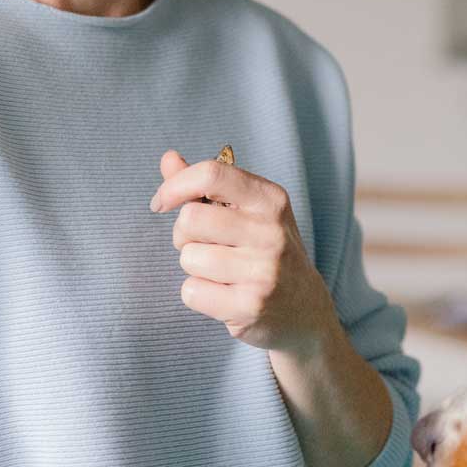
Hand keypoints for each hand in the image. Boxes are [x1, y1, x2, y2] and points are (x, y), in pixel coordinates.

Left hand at [151, 150, 339, 355]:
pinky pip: (192, 292)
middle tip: (204, 245)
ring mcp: (263, 270)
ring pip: (188, 257)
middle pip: (190, 218)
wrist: (305, 309)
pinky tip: (224, 295)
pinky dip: (198, 294)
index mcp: (271, 199)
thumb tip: (169, 157)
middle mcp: (271, 232)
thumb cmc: (265, 252)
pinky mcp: (251, 306)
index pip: (212, 174)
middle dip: (183, 234)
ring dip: (193, 267)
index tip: (162, 202)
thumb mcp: (248, 212)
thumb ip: (206, 185)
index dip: (175, 185)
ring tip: (221, 272)